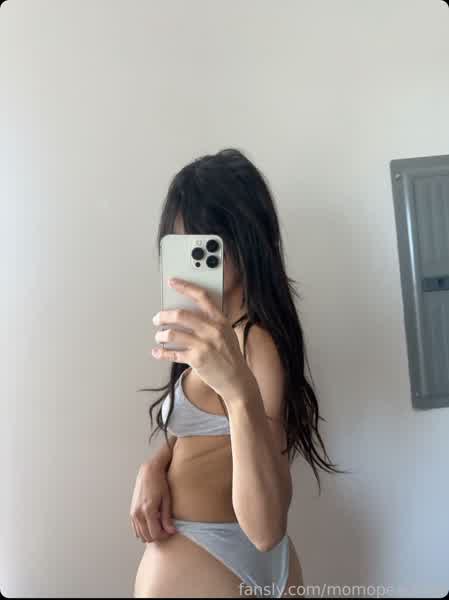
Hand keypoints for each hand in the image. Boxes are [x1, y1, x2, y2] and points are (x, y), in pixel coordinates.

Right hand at [129, 462, 176, 542]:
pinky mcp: (131, 512)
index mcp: (148, 510)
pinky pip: (136, 529)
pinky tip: (152, 523)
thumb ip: (167, 517)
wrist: (149, 472)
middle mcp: (138, 513)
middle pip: (147, 536)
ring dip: (150, 534)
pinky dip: (144, 530)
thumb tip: (171, 531)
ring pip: (141, 535)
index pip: (155, 534)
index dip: (164, 535)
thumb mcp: (166, 500)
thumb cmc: (160, 483)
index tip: (171, 531)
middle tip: (166, 529)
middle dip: (158, 536)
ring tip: (160, 525)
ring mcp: (133, 513)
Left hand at [151, 278, 254, 400]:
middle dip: (164, 315)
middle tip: (157, 318)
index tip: (173, 282)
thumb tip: (185, 315)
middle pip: (181, 315)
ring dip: (162, 335)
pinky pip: (173, 353)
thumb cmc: (230, 356)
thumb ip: (210, 322)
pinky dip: (162, 353)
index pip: (201, 297)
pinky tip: (157, 352)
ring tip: (160, 336)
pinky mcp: (197, 359)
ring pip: (173, 334)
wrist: (237, 380)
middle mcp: (212, 330)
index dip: (185, 287)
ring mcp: (204, 345)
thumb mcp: (226, 333)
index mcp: (220, 320)